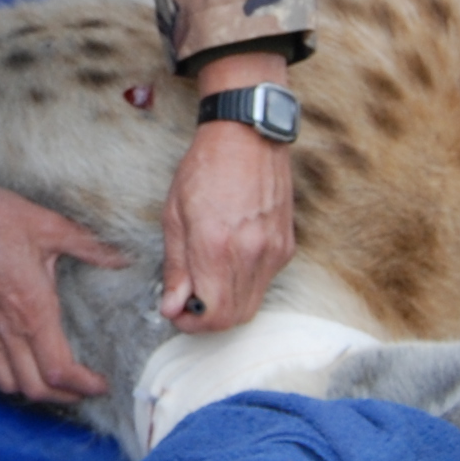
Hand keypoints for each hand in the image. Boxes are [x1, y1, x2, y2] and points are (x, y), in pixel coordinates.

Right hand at [0, 170, 124, 402]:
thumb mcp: (51, 226)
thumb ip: (90, 247)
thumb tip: (123, 258)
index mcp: (33, 309)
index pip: (60, 370)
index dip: (83, 386)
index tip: (99, 385)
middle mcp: (6, 328)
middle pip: (34, 387)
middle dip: (62, 397)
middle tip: (80, 389)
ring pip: (4, 382)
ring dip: (29, 387)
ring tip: (47, 378)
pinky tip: (8, 358)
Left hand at [159, 75, 293, 330]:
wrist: (247, 136)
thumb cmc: (205, 169)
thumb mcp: (174, 216)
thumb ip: (176, 267)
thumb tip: (172, 307)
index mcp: (217, 247)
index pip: (212, 315)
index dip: (191, 324)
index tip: (177, 312)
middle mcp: (251, 254)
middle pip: (234, 318)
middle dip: (208, 319)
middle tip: (188, 302)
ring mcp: (273, 250)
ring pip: (252, 304)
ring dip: (228, 303)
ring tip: (207, 280)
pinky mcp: (286, 245)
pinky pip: (266, 282)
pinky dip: (246, 284)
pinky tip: (230, 261)